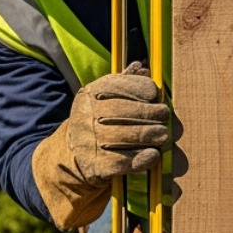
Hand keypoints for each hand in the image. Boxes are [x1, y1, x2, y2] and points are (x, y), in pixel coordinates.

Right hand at [31, 64, 168, 229]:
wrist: (68, 156)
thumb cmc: (96, 122)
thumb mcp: (103, 99)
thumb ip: (123, 83)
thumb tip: (141, 67)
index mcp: (88, 95)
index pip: (114, 86)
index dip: (138, 88)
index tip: (153, 93)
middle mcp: (86, 117)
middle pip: (122, 111)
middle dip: (148, 113)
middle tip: (165, 115)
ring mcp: (89, 142)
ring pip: (125, 136)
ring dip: (148, 135)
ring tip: (163, 135)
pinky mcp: (95, 166)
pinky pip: (123, 161)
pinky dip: (141, 158)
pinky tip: (153, 155)